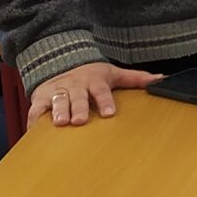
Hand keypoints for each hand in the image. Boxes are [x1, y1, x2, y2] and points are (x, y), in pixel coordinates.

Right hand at [27, 61, 160, 128]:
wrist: (60, 64)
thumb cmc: (92, 76)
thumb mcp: (114, 74)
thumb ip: (136, 78)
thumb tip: (162, 79)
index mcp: (94, 80)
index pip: (101, 91)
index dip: (105, 101)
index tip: (109, 113)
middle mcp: (75, 86)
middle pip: (77, 97)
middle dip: (78, 108)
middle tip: (80, 120)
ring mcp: (57, 92)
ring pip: (56, 101)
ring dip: (58, 112)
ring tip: (60, 123)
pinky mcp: (41, 99)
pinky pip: (35, 110)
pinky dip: (34, 121)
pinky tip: (34, 133)